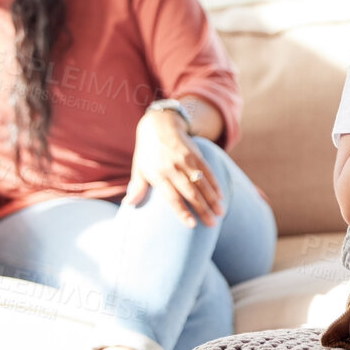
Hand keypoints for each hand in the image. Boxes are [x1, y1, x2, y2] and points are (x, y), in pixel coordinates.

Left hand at [126, 109, 224, 226]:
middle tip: (212, 225)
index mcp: (158, 174)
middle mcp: (173, 168)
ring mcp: (186, 161)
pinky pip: (208, 171)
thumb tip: (128, 204)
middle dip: (202, 209)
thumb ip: (137, 187)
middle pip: (190, 192)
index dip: (182, 211)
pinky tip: (221, 196)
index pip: (172, 197)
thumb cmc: (147, 152)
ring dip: (213, 199)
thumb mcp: (139, 168)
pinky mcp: (196, 155)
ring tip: (221, 213)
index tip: (192, 225)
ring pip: (202, 183)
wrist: (159, 125)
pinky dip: (215, 184)